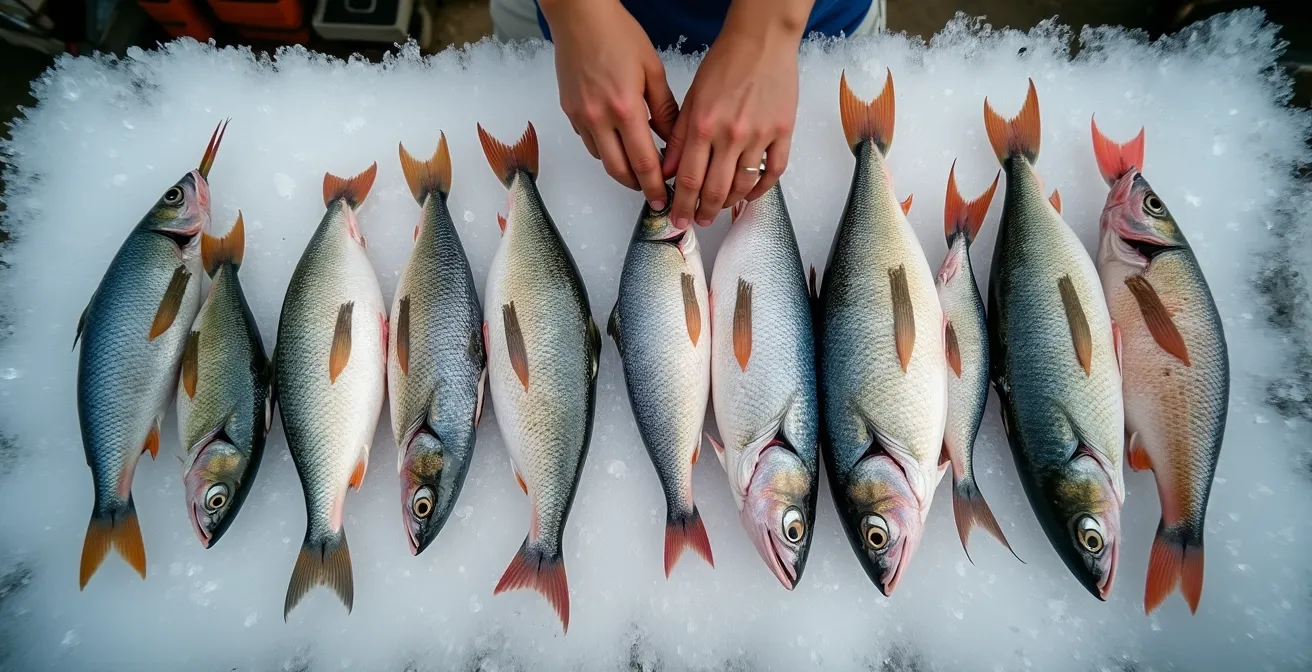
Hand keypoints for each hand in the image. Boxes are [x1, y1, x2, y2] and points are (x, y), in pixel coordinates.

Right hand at [542, 0, 678, 208]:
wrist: (580, 17)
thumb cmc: (618, 35)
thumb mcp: (652, 70)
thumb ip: (664, 109)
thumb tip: (673, 140)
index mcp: (625, 108)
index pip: (644, 162)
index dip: (655, 186)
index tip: (663, 199)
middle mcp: (599, 118)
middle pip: (619, 171)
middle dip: (638, 186)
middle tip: (653, 193)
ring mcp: (580, 117)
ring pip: (602, 159)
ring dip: (622, 169)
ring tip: (639, 168)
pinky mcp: (570, 111)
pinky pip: (589, 142)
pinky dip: (606, 149)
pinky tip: (619, 142)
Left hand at [661, 3, 808, 227]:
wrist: (762, 42)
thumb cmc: (725, 64)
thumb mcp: (692, 98)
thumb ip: (680, 138)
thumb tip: (669, 172)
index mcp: (704, 126)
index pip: (689, 179)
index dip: (682, 205)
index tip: (678, 220)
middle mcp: (731, 135)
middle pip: (715, 189)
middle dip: (704, 212)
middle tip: (698, 222)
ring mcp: (760, 135)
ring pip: (743, 185)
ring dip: (729, 203)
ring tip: (720, 209)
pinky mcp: (783, 132)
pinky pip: (773, 171)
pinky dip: (761, 189)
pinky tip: (750, 195)